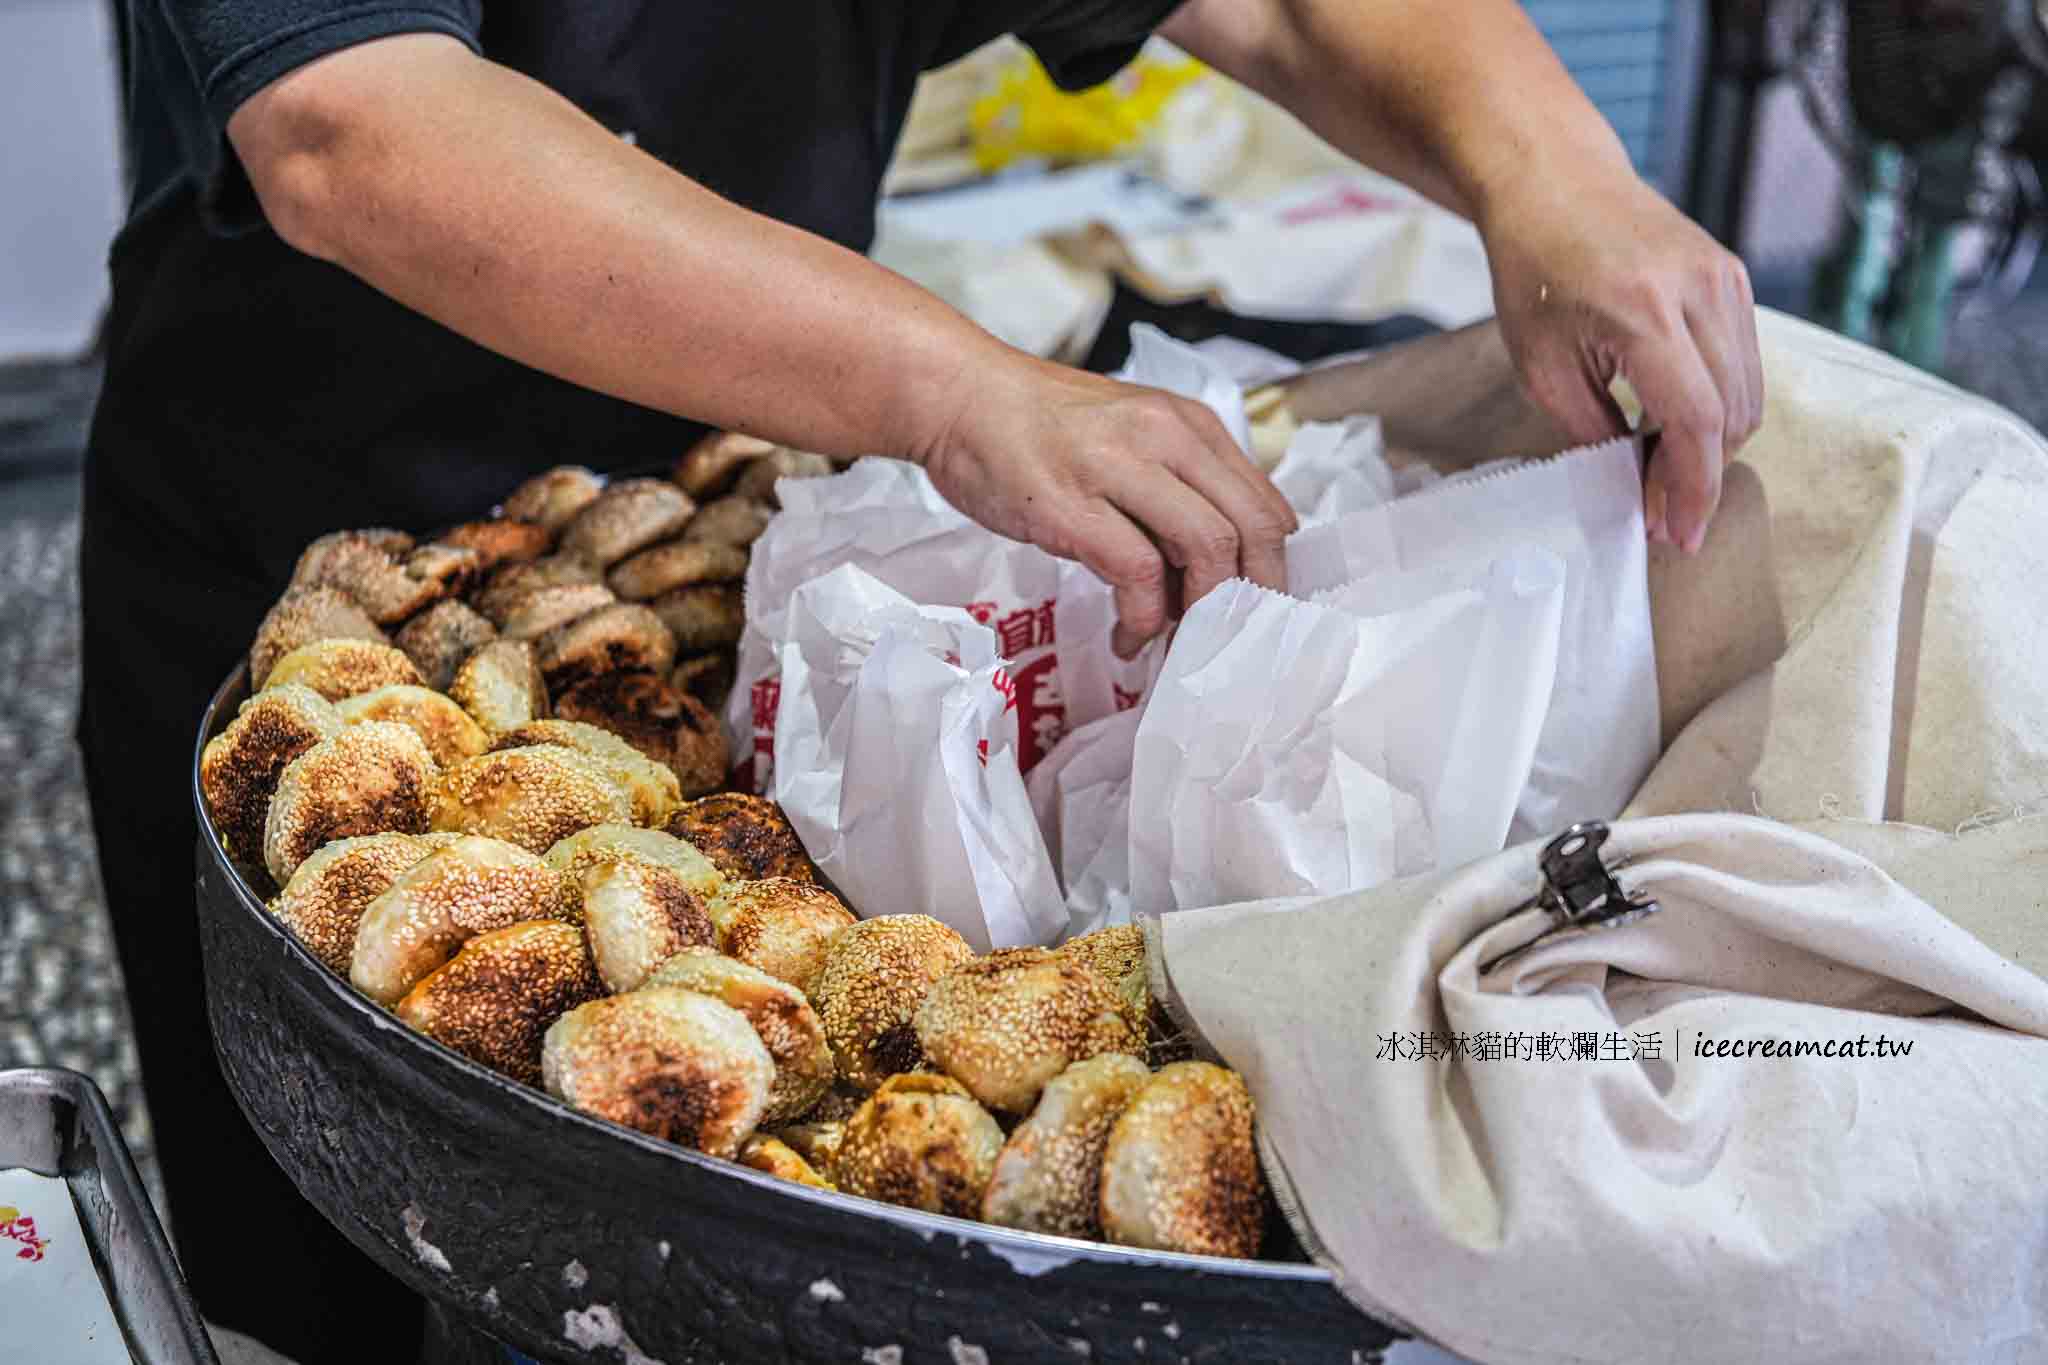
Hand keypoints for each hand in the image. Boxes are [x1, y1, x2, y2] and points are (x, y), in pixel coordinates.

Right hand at [917, 354, 1297, 655]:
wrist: (957, 396)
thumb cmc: (1036, 426)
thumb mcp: (1129, 435)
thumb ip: (1175, 486)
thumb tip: (1212, 566)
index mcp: (1187, 423)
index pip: (1265, 503)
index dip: (1270, 566)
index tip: (1251, 606)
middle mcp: (1164, 437)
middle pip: (1251, 526)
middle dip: (1252, 594)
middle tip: (1231, 634)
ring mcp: (1117, 468)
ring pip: (1207, 546)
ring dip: (1201, 609)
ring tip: (1175, 637)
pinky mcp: (1072, 505)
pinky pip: (1138, 572)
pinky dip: (1142, 618)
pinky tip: (1127, 636)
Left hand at [1480, 164, 1763, 553]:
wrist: (1554, 184)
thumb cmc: (1533, 272)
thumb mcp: (1541, 366)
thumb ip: (1592, 429)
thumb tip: (1635, 483)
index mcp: (1644, 312)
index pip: (1697, 420)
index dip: (1692, 488)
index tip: (1677, 534)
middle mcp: (1699, 291)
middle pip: (1733, 414)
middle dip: (1699, 474)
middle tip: (1656, 509)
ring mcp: (1725, 279)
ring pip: (1749, 393)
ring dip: (1714, 443)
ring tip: (1660, 467)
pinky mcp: (1733, 276)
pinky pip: (1745, 361)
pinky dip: (1719, 402)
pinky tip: (1674, 420)